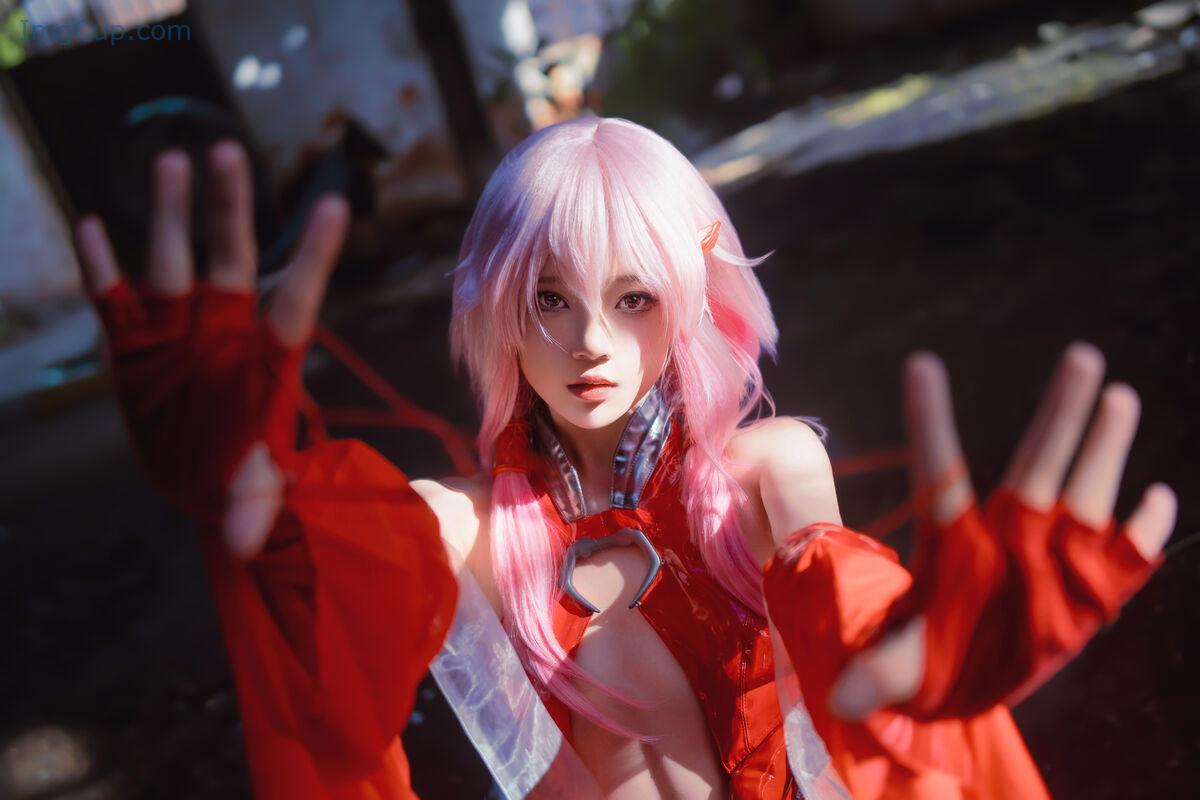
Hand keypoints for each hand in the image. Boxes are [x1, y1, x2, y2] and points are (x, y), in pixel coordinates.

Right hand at [74, 141, 349, 558]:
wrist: (199, 479)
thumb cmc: (240, 477)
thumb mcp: (247, 493)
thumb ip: (250, 502)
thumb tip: (246, 540)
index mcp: (265, 360)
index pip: (295, 299)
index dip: (313, 257)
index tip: (335, 208)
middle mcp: (221, 332)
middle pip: (230, 258)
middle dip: (227, 207)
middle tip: (227, 149)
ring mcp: (174, 333)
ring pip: (170, 261)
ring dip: (167, 214)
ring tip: (172, 160)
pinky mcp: (131, 346)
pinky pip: (112, 297)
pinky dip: (99, 263)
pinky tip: (89, 222)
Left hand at [829, 342, 1176, 719]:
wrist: (967, 681)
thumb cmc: (926, 656)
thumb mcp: (896, 666)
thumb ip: (873, 673)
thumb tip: (839, 696)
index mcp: (954, 542)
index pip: (940, 471)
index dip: (929, 421)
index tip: (919, 364)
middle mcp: (1008, 536)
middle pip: (1035, 464)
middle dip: (1060, 413)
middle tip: (1081, 355)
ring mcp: (1054, 560)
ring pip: (1084, 493)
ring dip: (1104, 448)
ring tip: (1118, 396)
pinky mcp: (1091, 593)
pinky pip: (1125, 559)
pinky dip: (1145, 534)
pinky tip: (1158, 501)